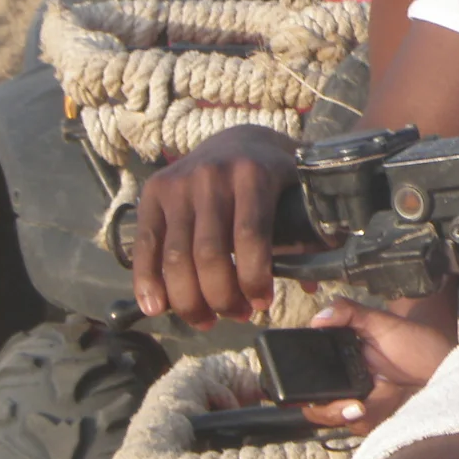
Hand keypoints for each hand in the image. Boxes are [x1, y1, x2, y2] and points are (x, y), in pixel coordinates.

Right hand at [132, 125, 297, 326]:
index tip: (262, 303)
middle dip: (222, 297)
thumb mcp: (298, 190)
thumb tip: (311, 283)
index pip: (251, 236)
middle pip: (209, 254)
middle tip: (237, 315)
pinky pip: (146, 245)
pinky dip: (147, 281)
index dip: (254, 278)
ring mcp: (180, 183)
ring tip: (206, 319)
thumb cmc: (275, 174)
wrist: (239, 139)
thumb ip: (309, 231)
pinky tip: (156, 308)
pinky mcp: (154, 192)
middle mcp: (213, 176)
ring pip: (176, 256)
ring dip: (189, 300)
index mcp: (254, 174)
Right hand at [299, 298, 455, 434]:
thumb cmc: (413, 340)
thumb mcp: (380, 322)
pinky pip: (359, 428)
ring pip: (335, 419)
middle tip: (339, 404)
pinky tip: (371, 410)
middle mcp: (345, 384)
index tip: (301, 391)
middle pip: (316, 406)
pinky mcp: (377, 418)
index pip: (307, 379)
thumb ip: (349, 313)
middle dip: (323, 409)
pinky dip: (362, 422)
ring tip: (358, 407)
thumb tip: (319, 317)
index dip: (298, 390)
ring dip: (340, 416)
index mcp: (339, 362)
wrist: (445, 361)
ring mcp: (360, 402)